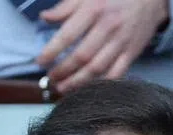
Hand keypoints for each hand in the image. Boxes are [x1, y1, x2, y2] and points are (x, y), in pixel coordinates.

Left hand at [36, 0, 171, 92]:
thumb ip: (65, 7)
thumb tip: (45, 18)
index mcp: (93, 10)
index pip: (67, 35)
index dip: (52, 51)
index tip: (40, 62)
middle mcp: (107, 28)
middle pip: (82, 56)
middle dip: (64, 71)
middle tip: (51, 79)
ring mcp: (121, 42)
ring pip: (98, 68)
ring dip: (79, 81)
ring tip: (65, 88)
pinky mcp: (132, 52)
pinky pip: (117, 72)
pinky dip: (102, 83)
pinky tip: (90, 88)